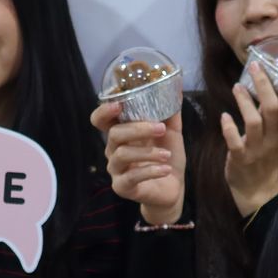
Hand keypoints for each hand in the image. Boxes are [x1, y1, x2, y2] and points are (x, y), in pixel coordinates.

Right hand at [92, 102, 186, 225]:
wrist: (172, 189)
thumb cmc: (167, 157)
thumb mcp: (171, 133)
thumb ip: (171, 113)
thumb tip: (177, 88)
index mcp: (122, 133)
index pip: (101, 119)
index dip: (104, 110)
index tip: (118, 104)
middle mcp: (114, 150)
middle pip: (114, 134)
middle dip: (138, 129)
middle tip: (161, 128)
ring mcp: (116, 169)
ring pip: (123, 154)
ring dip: (147, 152)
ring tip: (166, 155)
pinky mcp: (122, 187)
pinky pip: (131, 177)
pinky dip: (151, 171)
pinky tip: (166, 169)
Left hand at [222, 65, 277, 218]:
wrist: (255, 188)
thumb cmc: (265, 155)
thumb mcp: (277, 137)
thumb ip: (276, 116)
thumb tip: (270, 84)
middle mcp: (273, 141)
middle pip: (272, 111)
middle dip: (264, 86)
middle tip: (255, 67)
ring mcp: (256, 150)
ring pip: (253, 122)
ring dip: (244, 102)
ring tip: (237, 86)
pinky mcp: (239, 158)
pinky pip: (234, 142)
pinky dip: (229, 128)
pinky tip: (224, 116)